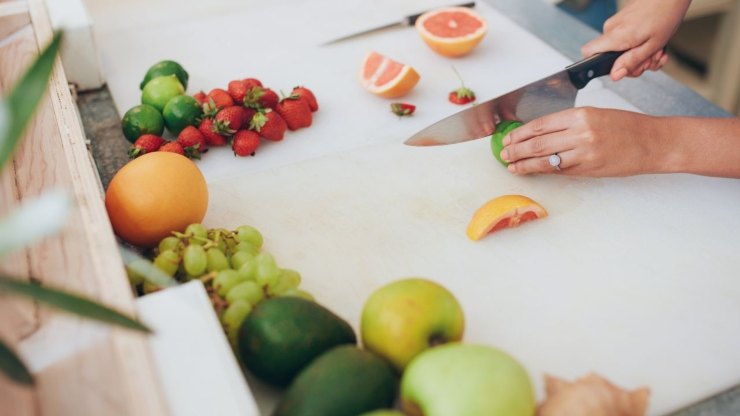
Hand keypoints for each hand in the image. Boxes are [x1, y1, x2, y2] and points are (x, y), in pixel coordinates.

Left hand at [499, 107, 661, 176]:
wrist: (653, 142)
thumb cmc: (627, 127)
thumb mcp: (595, 115)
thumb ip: (568, 124)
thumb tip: (540, 133)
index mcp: (581, 114)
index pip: (540, 124)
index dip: (520, 133)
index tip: (508, 137)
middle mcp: (581, 133)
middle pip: (538, 143)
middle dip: (516, 149)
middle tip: (504, 153)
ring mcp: (585, 153)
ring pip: (546, 160)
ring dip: (525, 164)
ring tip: (511, 165)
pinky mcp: (589, 169)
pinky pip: (560, 171)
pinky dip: (544, 171)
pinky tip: (532, 171)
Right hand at [581, 0, 690, 80]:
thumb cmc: (665, 14)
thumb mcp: (652, 45)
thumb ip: (631, 61)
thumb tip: (615, 75)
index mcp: (616, 36)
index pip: (588, 52)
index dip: (598, 65)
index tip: (619, 68)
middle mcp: (611, 29)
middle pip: (610, 58)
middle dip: (631, 64)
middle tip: (649, 60)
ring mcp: (616, 24)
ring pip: (621, 51)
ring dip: (640, 56)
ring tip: (656, 51)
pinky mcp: (622, 22)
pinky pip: (626, 41)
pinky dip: (640, 46)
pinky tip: (653, 45)